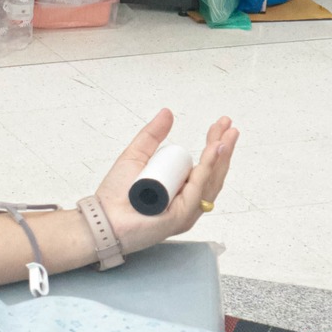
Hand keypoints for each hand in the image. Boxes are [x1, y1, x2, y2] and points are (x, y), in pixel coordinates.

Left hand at [92, 110, 238, 253]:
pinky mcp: (182, 216)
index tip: (221, 124)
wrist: (103, 218)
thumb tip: (167, 113)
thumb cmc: (116, 194)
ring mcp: (187, 210)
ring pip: (211, 179)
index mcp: (181, 189)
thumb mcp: (136, 156)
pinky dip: (207, 169)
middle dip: (223, 147)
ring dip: (220, 156)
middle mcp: (187, 200)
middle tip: (229, 126)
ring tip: (226, 137)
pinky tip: (214, 152)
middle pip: (214, 172)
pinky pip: (198, 189)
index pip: (205, 165)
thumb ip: (151, 135)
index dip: (214, 145)